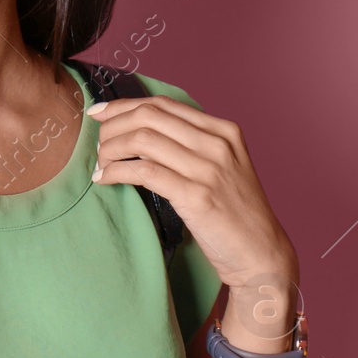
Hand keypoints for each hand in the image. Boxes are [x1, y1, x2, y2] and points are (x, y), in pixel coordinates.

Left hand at [88, 94, 298, 311]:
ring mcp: (209, 169)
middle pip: (149, 117)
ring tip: (100, 163)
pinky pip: (144, 172)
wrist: (260, 253)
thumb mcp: (219, 167)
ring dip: (111, 149)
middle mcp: (218, 144)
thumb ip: (189, 145)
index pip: (163, 104)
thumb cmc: (232, 212)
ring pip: (143, 140)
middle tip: (97, 143)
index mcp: (223, 131)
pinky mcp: (197, 195)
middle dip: (113, 126)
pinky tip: (104, 179)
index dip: (124, 106)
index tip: (98, 113)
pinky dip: (117, 171)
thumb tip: (138, 131)